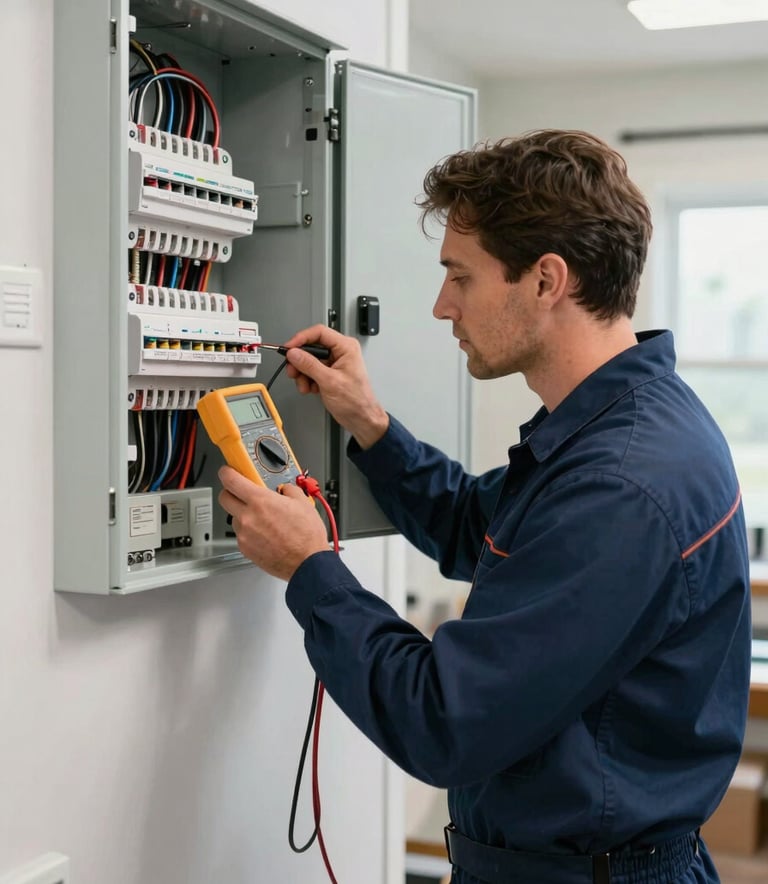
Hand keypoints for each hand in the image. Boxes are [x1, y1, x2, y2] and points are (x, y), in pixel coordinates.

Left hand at [218, 466, 329, 580]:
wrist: (307, 563)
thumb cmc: (306, 537)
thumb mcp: (302, 503)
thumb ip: (288, 490)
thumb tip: (285, 489)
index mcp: (260, 501)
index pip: (230, 480)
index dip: (227, 473)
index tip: (228, 471)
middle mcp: (248, 517)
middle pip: (224, 497)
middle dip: (230, 492)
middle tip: (242, 492)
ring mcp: (244, 534)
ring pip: (234, 517)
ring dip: (242, 514)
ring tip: (262, 518)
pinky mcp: (245, 549)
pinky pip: (241, 535)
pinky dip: (249, 532)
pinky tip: (265, 534)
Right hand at [282, 325, 388, 448]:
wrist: (361, 419)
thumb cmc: (357, 401)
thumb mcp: (329, 381)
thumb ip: (309, 365)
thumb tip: (294, 353)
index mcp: (346, 347)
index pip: (319, 333)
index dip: (301, 338)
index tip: (289, 348)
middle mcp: (340, 352)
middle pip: (311, 347)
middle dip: (300, 361)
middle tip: (293, 371)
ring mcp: (334, 363)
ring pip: (309, 361)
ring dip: (303, 374)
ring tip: (305, 385)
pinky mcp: (329, 373)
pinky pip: (311, 371)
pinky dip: (307, 380)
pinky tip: (311, 389)